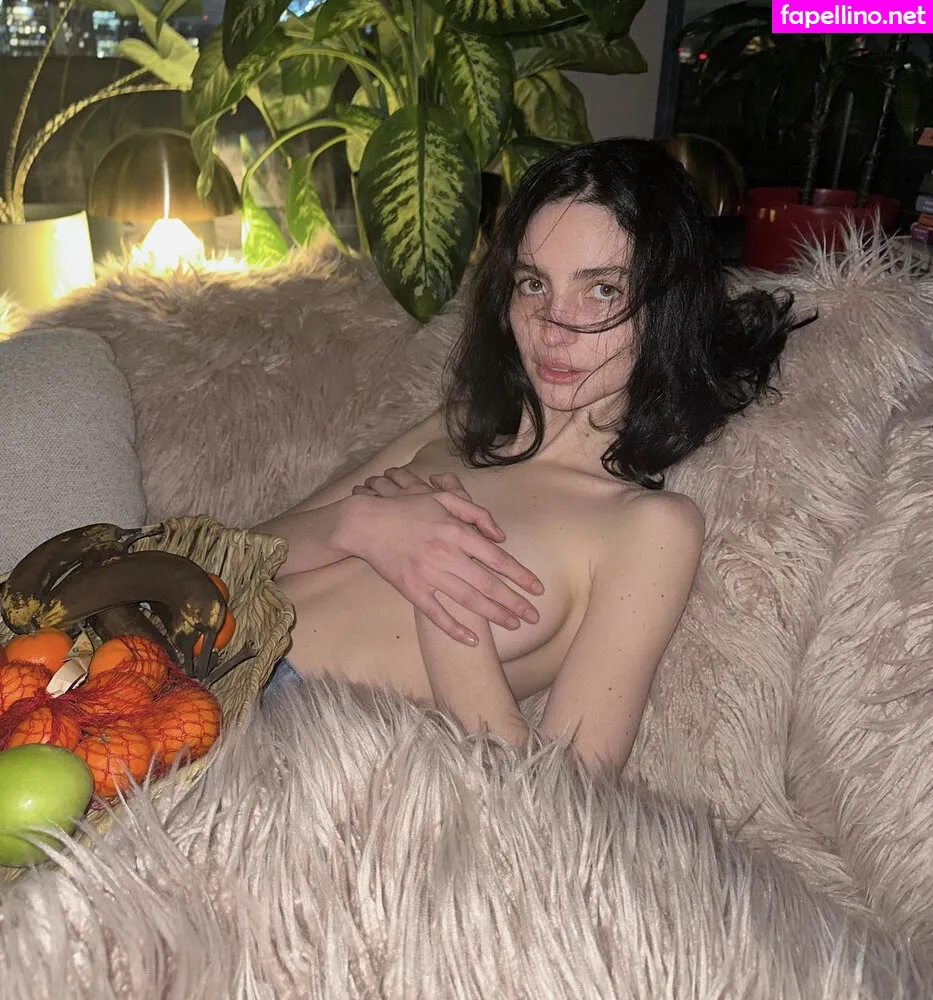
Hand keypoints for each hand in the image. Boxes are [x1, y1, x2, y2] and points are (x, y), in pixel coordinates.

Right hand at [341, 468, 543, 644]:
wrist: (365, 524)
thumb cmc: (407, 509)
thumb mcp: (443, 498)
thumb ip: (475, 512)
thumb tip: (500, 536)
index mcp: (456, 531)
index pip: (497, 558)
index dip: (519, 575)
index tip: (537, 589)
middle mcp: (446, 554)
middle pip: (488, 584)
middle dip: (514, 602)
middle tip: (534, 616)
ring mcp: (428, 574)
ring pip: (468, 600)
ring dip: (493, 615)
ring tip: (514, 624)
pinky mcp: (411, 589)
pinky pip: (436, 614)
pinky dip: (455, 629)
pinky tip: (472, 640)